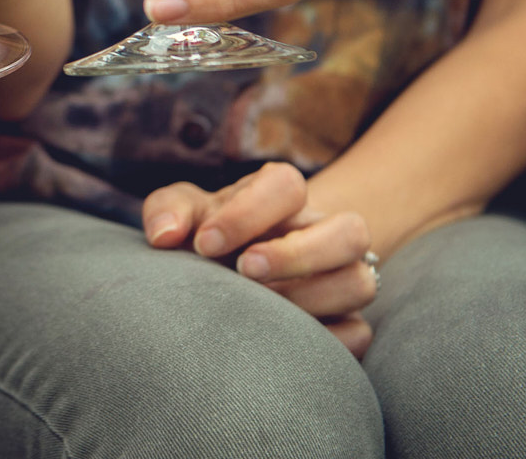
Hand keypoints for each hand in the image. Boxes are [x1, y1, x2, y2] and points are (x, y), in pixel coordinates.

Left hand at [143, 161, 376, 357]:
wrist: (228, 268)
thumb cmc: (207, 233)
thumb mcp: (185, 213)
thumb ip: (168, 209)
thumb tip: (163, 235)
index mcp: (281, 195)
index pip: (287, 184)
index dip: (247, 212)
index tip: (205, 242)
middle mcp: (321, 231)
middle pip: (351, 230)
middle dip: (297, 254)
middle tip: (244, 271)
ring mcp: (340, 275)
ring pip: (361, 281)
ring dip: (313, 297)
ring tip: (262, 308)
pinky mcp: (346, 319)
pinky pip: (359, 332)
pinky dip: (327, 338)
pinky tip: (283, 340)